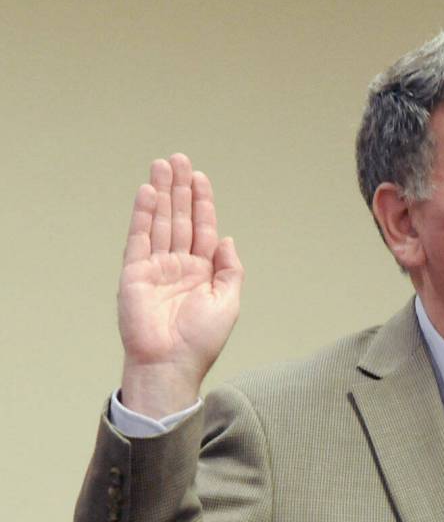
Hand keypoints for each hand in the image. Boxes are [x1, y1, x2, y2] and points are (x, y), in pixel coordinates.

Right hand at [118, 153, 243, 417]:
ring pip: (159, 222)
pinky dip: (143, 214)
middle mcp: (178, 267)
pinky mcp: (134, 273)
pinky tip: (148, 192)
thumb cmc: (201, 341)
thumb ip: (230, 270)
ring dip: (161, 193)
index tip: (201, 178)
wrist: (171, 363)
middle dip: (180, 189)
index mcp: (202, 273)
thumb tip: (228, 239)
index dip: (202, 204)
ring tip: (162, 164)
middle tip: (179, 158)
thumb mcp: (228, 303)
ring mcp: (155, 268)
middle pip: (179, 219)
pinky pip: (139, 238)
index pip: (202, 230)